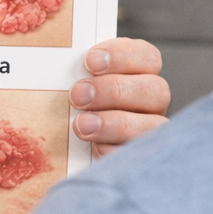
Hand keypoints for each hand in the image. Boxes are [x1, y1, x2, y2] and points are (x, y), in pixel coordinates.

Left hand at [69, 38, 168, 156]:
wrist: (62, 148)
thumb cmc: (71, 103)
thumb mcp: (71, 81)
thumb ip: (73, 69)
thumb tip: (57, 61)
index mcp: (139, 74)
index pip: (148, 57)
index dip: (123, 56)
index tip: (90, 61)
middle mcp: (151, 102)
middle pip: (155, 90)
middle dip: (114, 91)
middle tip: (78, 96)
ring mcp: (151, 131)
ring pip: (154, 125)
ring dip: (115, 124)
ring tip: (81, 125)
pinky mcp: (142, 158)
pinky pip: (141, 155)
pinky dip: (117, 151)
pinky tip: (95, 148)